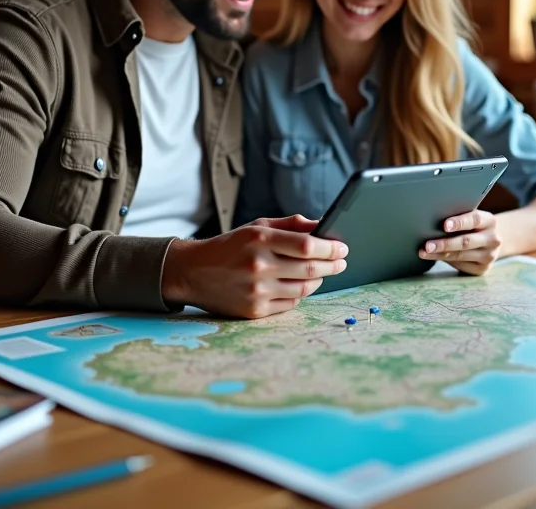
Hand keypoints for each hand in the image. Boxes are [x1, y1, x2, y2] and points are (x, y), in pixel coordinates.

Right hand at [161, 215, 347, 318]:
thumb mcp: (256, 226)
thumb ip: (290, 225)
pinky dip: (300, 294)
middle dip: (332, 265)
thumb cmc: (229, 246)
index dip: (330, 247)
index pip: (307, 245)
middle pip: (310, 269)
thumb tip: (322, 226)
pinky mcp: (254, 310)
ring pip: (304, 289)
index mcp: (259, 238)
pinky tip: (300, 285)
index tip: (342, 247)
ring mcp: (257, 290)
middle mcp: (258, 265)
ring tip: (322, 272)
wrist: (192, 272)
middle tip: (341, 262)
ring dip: (319, 280)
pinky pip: (290, 304)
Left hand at [419, 209, 502, 275]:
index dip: (459, 222)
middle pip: (466, 241)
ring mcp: (489, 256)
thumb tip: (431, 222)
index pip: (475, 220)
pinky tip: (433, 257)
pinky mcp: (482, 269)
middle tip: (427, 245)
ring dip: (440, 254)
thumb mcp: (471, 219)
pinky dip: (445, 260)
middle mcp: (493, 239)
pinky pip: (460, 265)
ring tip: (424, 252)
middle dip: (444, 243)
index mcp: (490, 221)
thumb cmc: (472, 226)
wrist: (489, 242)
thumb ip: (458, 219)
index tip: (444, 225)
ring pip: (460, 255)